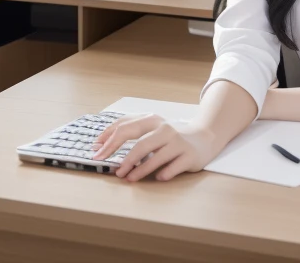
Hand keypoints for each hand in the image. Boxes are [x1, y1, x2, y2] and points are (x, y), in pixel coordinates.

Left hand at [91, 113, 219, 181]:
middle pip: (141, 143)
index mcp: (153, 120)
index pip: (126, 127)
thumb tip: (100, 146)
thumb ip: (130, 133)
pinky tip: (158, 178)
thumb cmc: (171, 137)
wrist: (204, 138)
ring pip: (157, 156)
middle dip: (125, 159)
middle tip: (115, 172)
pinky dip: (164, 172)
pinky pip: (174, 166)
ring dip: (140, 170)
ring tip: (129, 179)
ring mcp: (179, 142)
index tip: (96, 153)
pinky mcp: (190, 155)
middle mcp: (166, 129)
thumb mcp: (152, 129)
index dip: (108, 140)